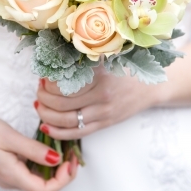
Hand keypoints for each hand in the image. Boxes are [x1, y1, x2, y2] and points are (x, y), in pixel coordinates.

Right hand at [0, 101, 78, 190]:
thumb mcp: (10, 137)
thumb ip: (33, 150)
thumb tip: (56, 159)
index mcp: (11, 175)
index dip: (63, 180)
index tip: (71, 161)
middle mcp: (11, 180)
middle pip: (43, 188)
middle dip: (63, 174)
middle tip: (72, 153)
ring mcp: (8, 176)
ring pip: (38, 180)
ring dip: (54, 168)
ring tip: (63, 148)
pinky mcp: (7, 168)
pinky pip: (30, 172)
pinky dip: (43, 163)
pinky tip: (48, 148)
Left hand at [36, 67, 161, 139]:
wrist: (152, 86)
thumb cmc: (125, 68)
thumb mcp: (107, 58)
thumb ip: (84, 59)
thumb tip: (53, 63)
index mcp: (100, 74)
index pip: (63, 83)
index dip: (47, 82)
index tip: (43, 77)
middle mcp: (102, 94)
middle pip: (61, 102)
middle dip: (43, 98)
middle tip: (39, 91)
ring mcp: (104, 112)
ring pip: (66, 120)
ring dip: (46, 115)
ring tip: (40, 106)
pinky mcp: (105, 124)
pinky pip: (77, 133)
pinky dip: (57, 132)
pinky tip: (47, 125)